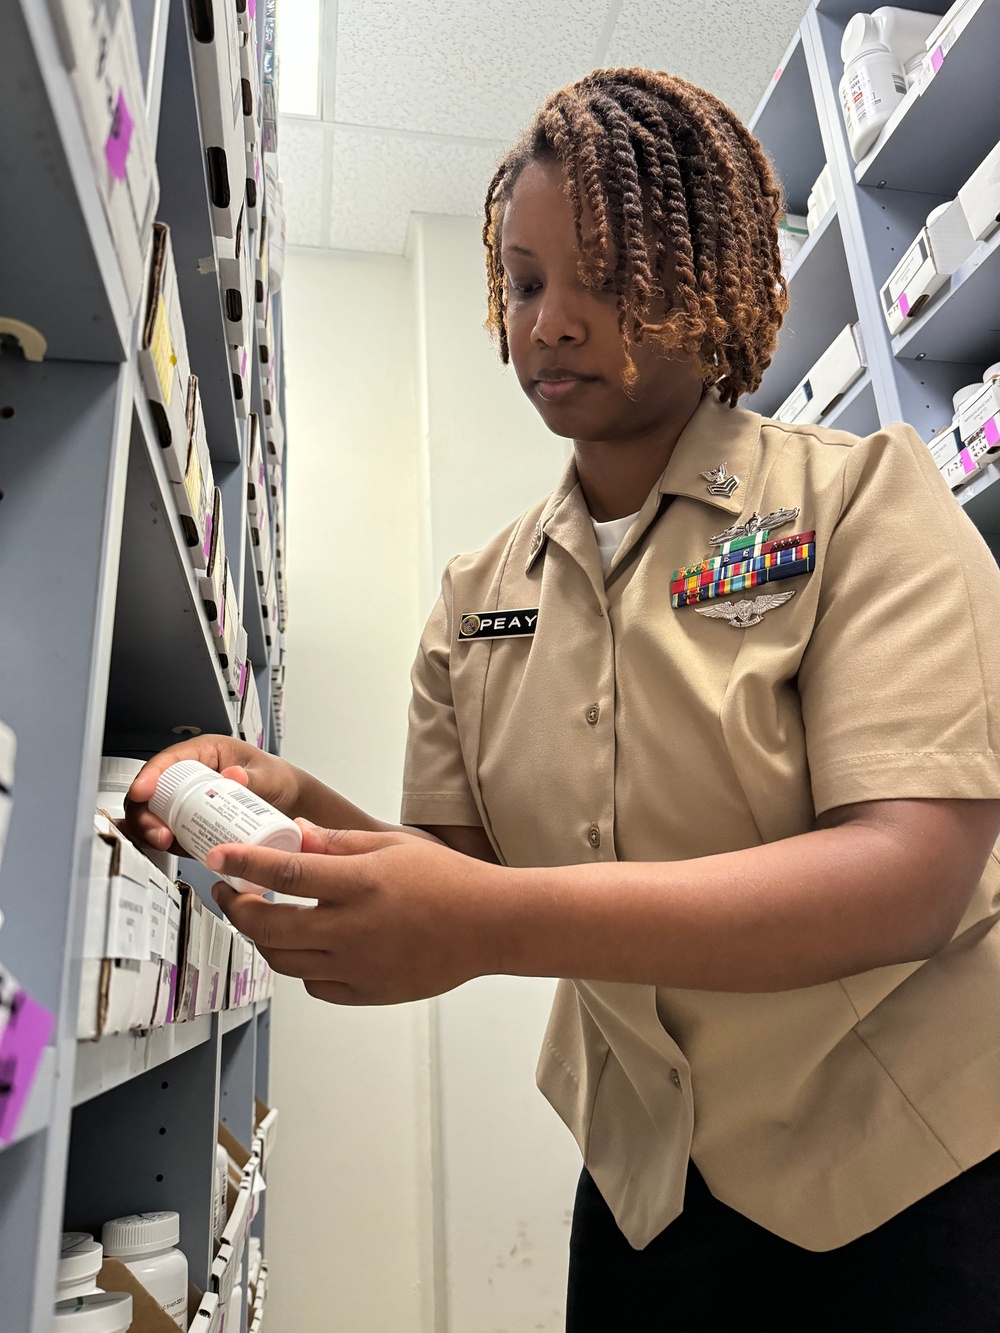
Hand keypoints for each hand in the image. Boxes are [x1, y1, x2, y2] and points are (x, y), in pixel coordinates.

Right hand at [125, 735, 302, 854]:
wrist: (291, 805)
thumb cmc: (278, 780)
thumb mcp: (269, 776)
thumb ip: (254, 777)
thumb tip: (231, 776)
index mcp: (205, 753)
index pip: (169, 761)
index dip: (151, 775)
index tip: (143, 792)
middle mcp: (190, 777)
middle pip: (152, 792)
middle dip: (146, 812)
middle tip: (159, 832)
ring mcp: (188, 802)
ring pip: (154, 815)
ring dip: (151, 830)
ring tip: (166, 843)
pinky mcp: (191, 824)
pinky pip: (170, 833)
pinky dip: (165, 843)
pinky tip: (170, 849)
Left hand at [208, 820, 511, 1003]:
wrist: (489, 925)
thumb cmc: (448, 881)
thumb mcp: (392, 845)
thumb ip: (339, 842)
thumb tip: (295, 832)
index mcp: (360, 884)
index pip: (284, 873)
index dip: (243, 865)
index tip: (218, 858)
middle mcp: (352, 928)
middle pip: (270, 926)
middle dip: (236, 908)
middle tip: (228, 892)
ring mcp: (357, 966)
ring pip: (284, 960)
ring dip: (263, 939)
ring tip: (261, 918)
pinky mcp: (367, 991)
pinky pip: (315, 985)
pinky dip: (300, 967)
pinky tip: (305, 947)